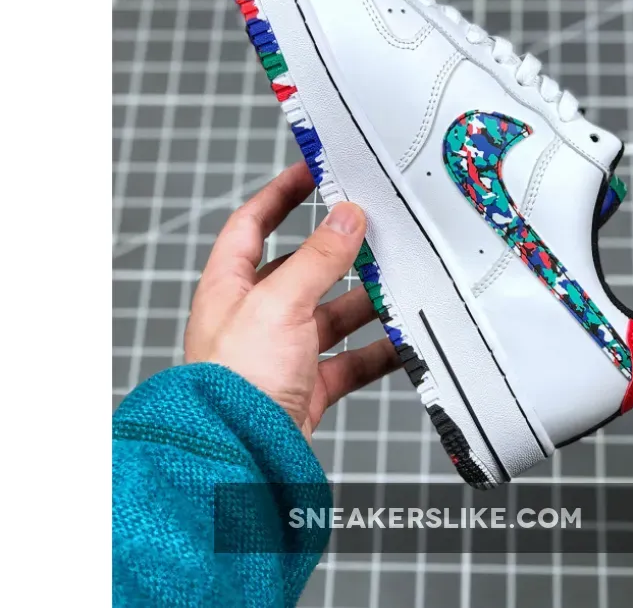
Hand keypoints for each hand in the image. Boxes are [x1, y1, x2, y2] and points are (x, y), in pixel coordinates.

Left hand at [184, 161, 400, 439]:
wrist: (236, 461)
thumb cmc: (235, 382)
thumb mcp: (279, 303)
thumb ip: (319, 258)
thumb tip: (348, 216)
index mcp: (230, 287)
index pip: (252, 224)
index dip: (280, 194)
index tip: (313, 171)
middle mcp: (254, 317)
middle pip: (302, 270)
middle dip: (339, 253)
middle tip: (376, 231)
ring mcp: (280, 353)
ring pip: (331, 316)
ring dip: (364, 304)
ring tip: (399, 284)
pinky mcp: (305, 387)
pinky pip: (348, 361)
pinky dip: (375, 351)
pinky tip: (402, 342)